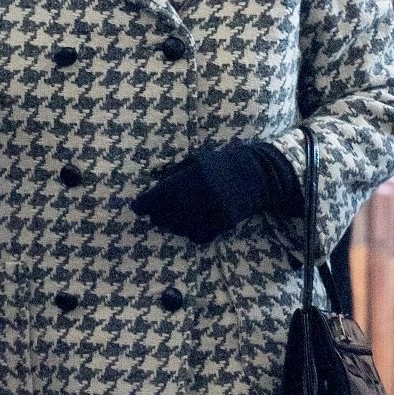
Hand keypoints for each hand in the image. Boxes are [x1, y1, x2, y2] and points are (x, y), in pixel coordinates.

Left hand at [131, 140, 300, 243]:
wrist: (256, 175)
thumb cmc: (222, 163)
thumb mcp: (198, 160)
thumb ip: (176, 172)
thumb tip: (154, 185)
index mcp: (196, 175)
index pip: (163, 193)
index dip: (147, 202)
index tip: (136, 207)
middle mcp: (204, 195)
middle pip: (170, 212)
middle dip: (157, 214)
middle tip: (151, 213)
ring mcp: (215, 211)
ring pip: (182, 226)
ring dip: (171, 224)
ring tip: (168, 218)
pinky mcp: (224, 224)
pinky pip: (199, 235)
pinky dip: (189, 232)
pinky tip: (187, 224)